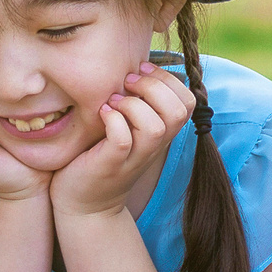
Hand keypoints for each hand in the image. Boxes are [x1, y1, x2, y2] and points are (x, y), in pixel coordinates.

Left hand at [50, 60, 192, 219]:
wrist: (83, 205)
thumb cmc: (100, 156)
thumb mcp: (126, 127)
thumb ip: (137, 103)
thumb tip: (137, 65)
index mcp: (161, 133)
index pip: (188, 100)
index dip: (168, 79)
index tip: (141, 70)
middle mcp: (153, 146)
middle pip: (178, 111)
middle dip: (154, 87)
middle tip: (127, 82)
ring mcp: (133, 157)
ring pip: (155, 127)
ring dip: (133, 105)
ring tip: (113, 102)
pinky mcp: (111, 165)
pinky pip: (122, 140)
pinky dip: (113, 121)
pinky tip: (102, 114)